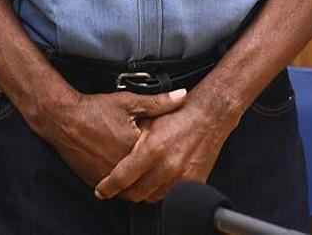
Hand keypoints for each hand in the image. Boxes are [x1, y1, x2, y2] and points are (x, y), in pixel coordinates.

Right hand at [40, 88, 187, 187]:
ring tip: (140, 160)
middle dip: (152, 164)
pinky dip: (121, 180)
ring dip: (137, 176)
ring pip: (131, 184)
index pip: (159, 155)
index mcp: (134, 147)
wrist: (64, 119)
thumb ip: (158, 102)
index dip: (164, 147)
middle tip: (154, 152)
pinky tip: (123, 164)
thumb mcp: (130, 101)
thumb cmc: (96, 110)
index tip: (167, 139)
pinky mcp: (95, 180)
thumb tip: (183, 95)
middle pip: (146, 172)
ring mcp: (107, 176)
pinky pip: (114, 187)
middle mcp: (121, 166)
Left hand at [93, 96, 233, 202]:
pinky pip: (170, 195)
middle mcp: (167, 166)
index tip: (102, 190)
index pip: (122, 179)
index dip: (108, 187)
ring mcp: (181, 176)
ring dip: (144, 191)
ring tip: (141, 179)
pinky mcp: (193, 182)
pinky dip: (161, 189)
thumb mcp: (149, 120)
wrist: (210, 115)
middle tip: (121, 185)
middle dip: (125, 191)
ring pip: (152, 197)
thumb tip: (111, 155)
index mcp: (152, 149)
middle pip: (135, 193)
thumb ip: (130, 140)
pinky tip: (158, 178)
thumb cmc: (180, 115)